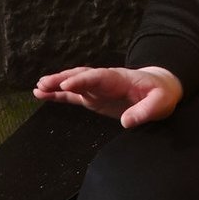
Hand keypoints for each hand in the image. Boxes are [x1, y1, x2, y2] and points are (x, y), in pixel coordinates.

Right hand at [34, 65, 181, 129]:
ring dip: (56, 85)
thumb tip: (126, 122)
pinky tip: (43, 95)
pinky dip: (58, 94)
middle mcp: (104, 81)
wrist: (160, 90)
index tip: (66, 83)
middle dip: (62, 79)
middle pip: (80, 77)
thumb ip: (144, 111)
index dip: (82, 80)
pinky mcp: (94, 98)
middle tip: (44, 83)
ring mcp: (97, 89)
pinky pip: (73, 95)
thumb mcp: (159, 103)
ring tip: (38, 89)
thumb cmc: (161, 94)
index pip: (97, 77)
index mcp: (119, 78)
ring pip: (73, 84)